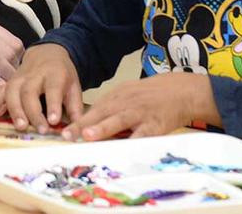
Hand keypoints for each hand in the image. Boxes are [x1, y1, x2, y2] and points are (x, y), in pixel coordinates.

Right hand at [4, 43, 82, 132]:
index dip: (53, 104)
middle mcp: (34, 74)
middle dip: (33, 111)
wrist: (46, 53)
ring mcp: (18, 77)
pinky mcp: (8, 82)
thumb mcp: (74, 86)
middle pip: (30, 91)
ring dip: (14, 110)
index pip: (53, 88)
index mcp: (54, 73)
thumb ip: (75, 108)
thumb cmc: (61, 74)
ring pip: (12, 91)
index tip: (54, 120)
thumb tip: (79, 129)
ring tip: (20, 126)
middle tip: (40, 129)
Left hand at [62, 74, 207, 140]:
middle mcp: (124, 103)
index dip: (78, 121)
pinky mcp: (155, 124)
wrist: (178, 91)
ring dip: (103, 128)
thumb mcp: (127, 97)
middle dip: (83, 125)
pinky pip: (143, 133)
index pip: (93, 110)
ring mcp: (139, 113)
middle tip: (67, 135)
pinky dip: (134, 141)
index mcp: (115, 97)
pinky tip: (125, 150)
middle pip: (101, 114)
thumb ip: (111, 110)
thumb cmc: (148, 97)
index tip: (63, 132)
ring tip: (88, 135)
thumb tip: (89, 127)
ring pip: (119, 120)